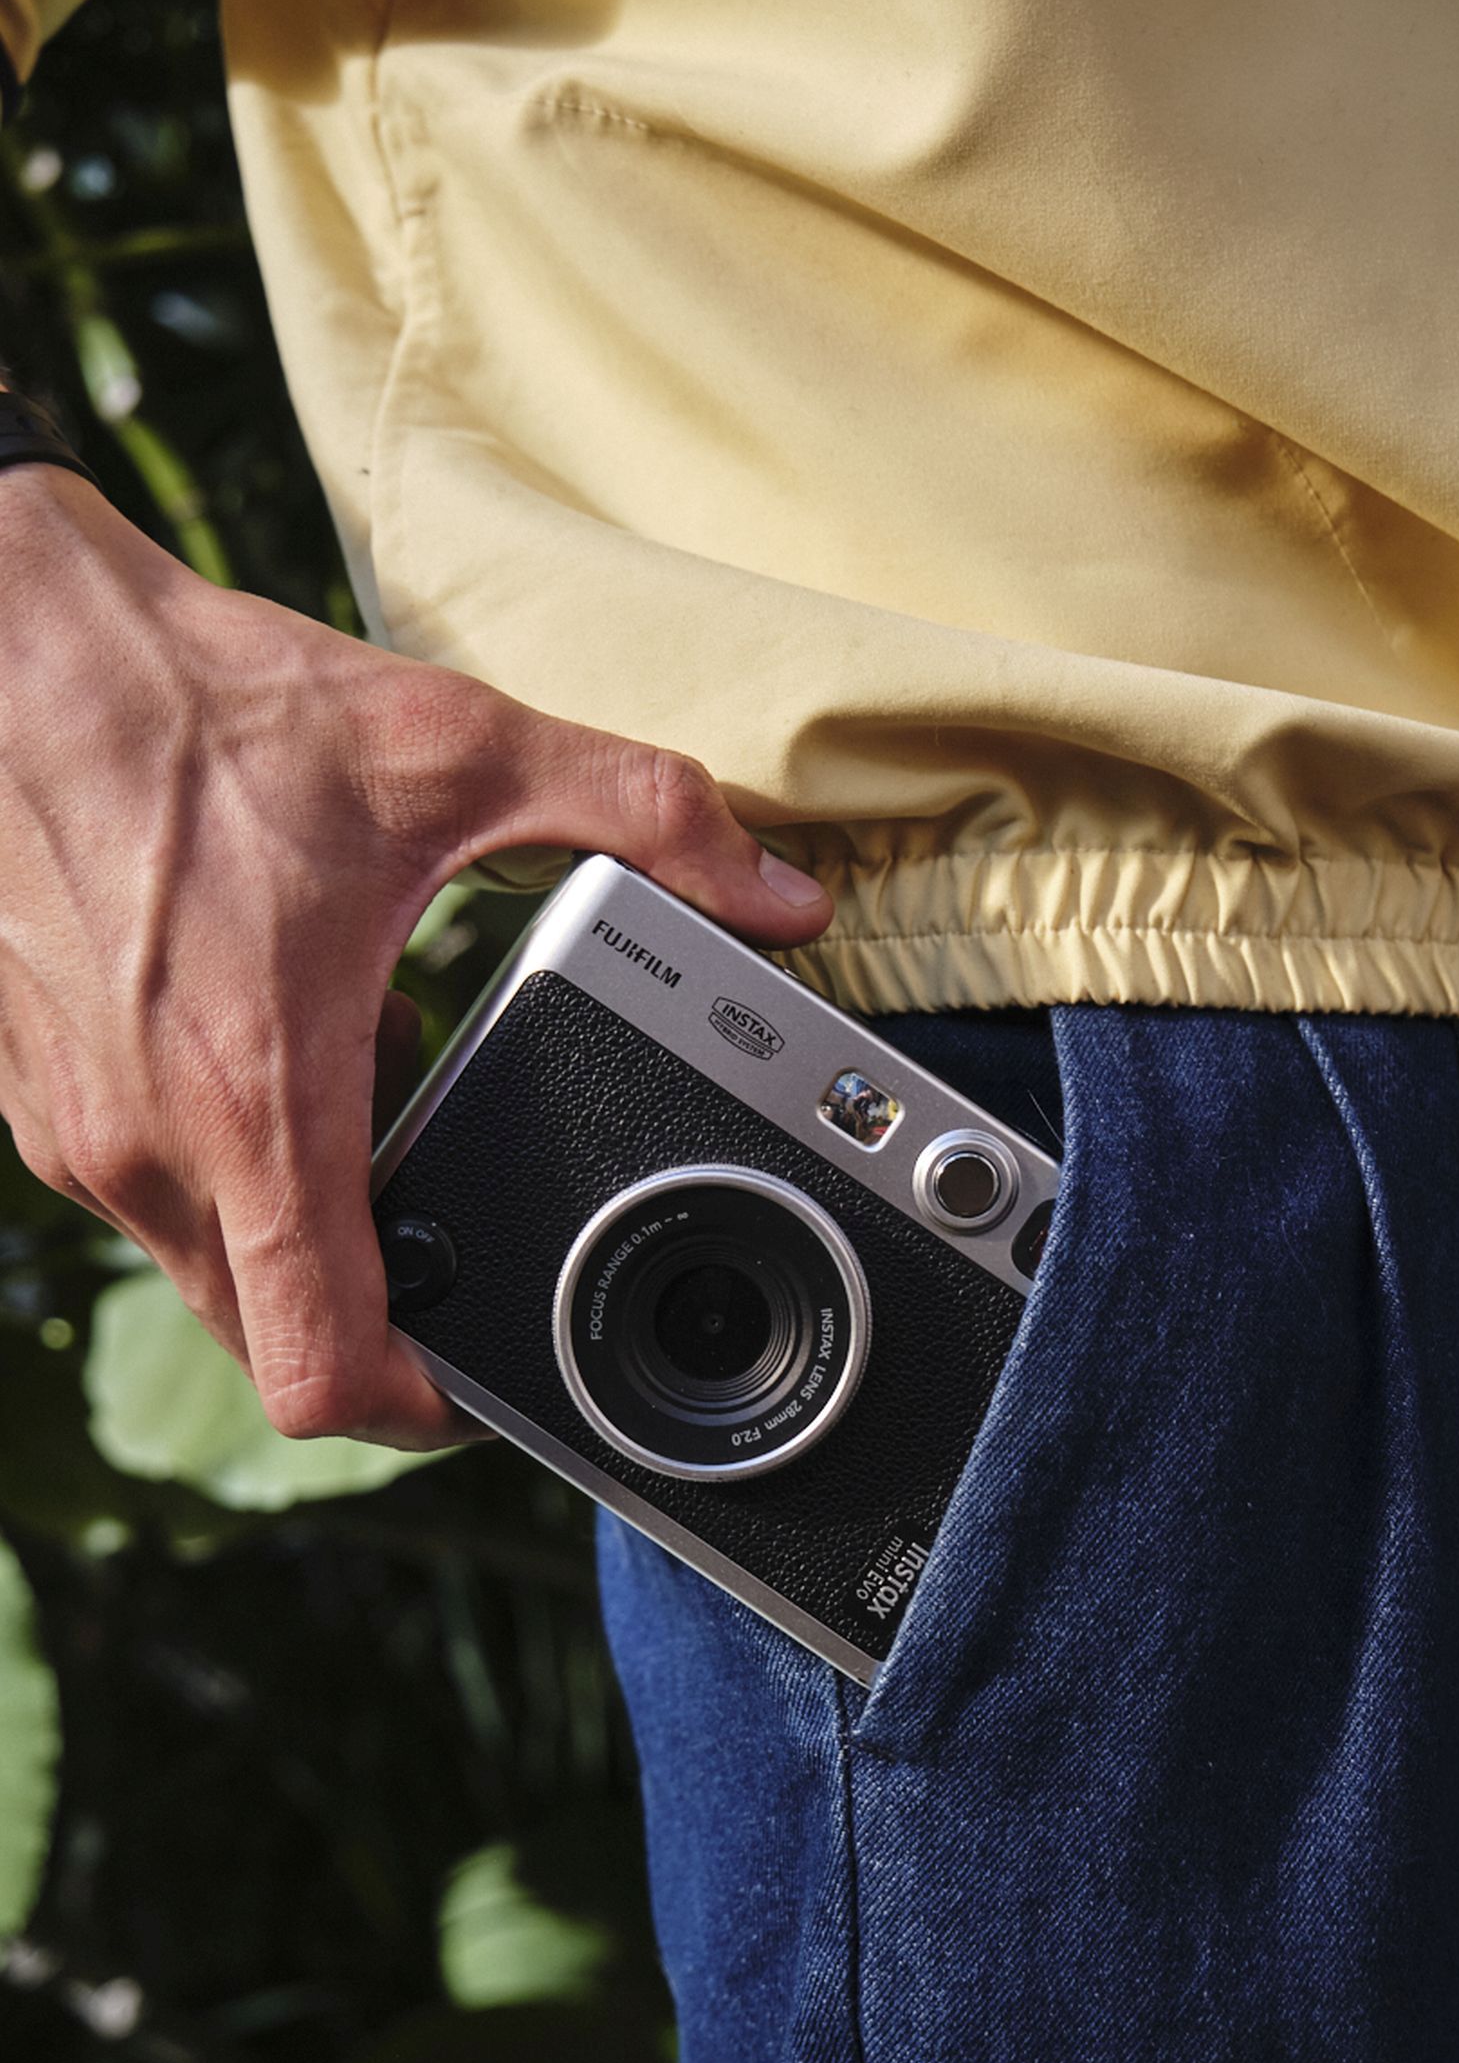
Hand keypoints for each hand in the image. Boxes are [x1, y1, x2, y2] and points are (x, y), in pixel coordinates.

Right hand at [0, 468, 832, 1448]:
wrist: (0, 647)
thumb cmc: (197, 703)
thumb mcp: (452, 751)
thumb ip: (639, 820)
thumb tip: (777, 893)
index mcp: (256, 1100)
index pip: (319, 1370)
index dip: (423, 1414)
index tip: (489, 1386)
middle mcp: (147, 1145)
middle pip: (272, 1340)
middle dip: (379, 1322)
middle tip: (467, 1247)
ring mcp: (74, 1128)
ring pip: (209, 1266)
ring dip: (308, 1229)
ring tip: (377, 1104)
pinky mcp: (35, 1090)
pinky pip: (154, 1190)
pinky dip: (233, 1162)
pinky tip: (284, 1042)